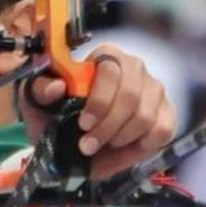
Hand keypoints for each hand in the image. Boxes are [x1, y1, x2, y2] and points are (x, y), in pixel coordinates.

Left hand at [21, 46, 176, 180]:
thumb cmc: (59, 116)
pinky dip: (143, 147)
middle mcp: (134, 68)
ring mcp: (154, 90)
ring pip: (146, 117)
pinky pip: (163, 130)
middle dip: (108, 128)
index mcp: (105, 57)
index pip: (110, 71)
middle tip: (87, 147)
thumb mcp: (38, 104)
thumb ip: (39, 91)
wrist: (75, 141)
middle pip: (131, 96)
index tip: (83, 125)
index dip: (99, 101)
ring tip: (103, 148)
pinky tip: (125, 149)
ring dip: (121, 140)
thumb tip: (56, 87)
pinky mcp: (167, 113)